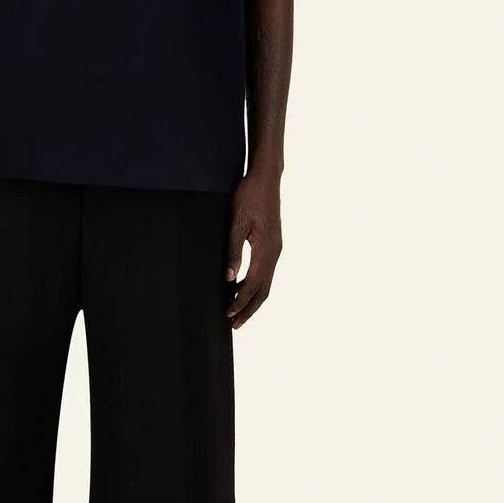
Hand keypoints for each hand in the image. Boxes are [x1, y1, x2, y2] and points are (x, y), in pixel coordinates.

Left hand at [225, 168, 283, 329]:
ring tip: (237, 311)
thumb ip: (233, 251)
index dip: (240, 302)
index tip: (227, 314)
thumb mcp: (236, 223)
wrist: (266, 177)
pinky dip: (255, 285)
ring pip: (266, 283)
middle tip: (234, 324)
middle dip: (249, 309)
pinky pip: (265, 272)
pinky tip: (243, 287)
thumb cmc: (249, 196)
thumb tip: (229, 278)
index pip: (253, 286)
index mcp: (266, 250)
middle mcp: (275, 252)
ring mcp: (276, 248)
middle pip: (264, 290)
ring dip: (252, 299)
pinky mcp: (272, 243)